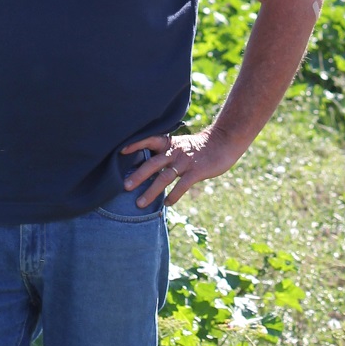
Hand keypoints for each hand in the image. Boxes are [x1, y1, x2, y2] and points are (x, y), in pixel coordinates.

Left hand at [121, 131, 236, 207]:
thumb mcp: (181, 144)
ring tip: (140, 203)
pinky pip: (182, 185)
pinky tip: (166, 204)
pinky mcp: (197, 171)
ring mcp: (186, 162)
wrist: (224, 142)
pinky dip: (174, 195)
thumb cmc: (200, 146)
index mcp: (169, 143)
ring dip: (151, 191)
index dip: (135, 145)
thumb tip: (147, 166)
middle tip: (125, 187)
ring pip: (165, 177)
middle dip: (138, 175)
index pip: (149, 141)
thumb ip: (166, 153)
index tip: (120, 151)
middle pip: (153, 163)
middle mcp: (175, 152)